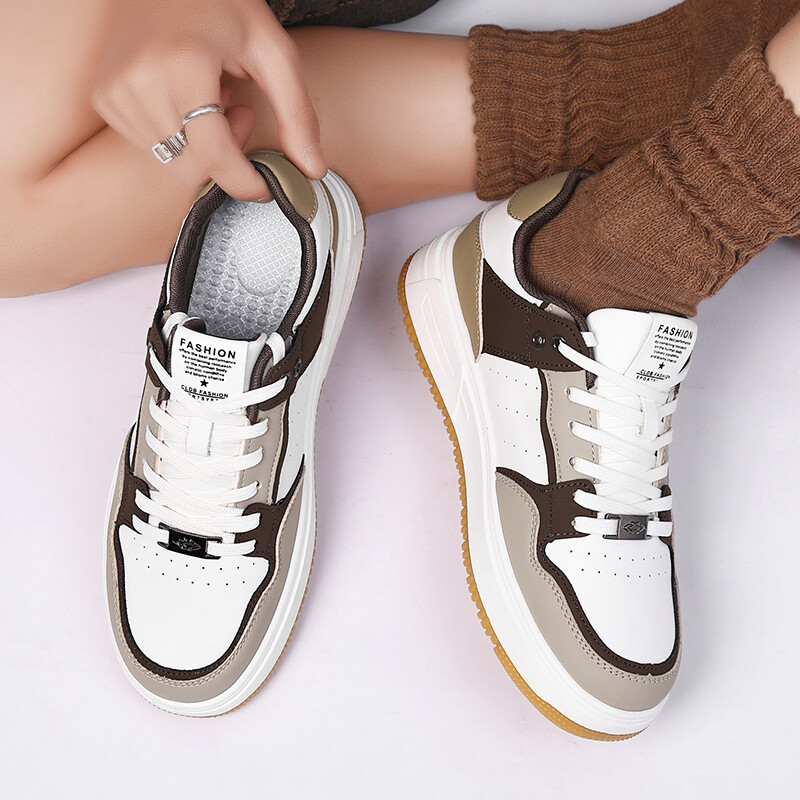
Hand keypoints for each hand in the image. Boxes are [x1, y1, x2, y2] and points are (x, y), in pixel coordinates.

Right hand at [91, 0, 324, 199]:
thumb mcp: (272, 50)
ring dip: (201, 144)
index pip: (213, 156)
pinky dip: (177, 134)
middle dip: (225, 157)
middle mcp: (140, 81)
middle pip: (192, 167)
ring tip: (210, 96)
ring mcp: (115, 91)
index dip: (244, 182)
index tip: (264, 186)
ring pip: (171, 161)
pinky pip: (150, 145)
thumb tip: (313, 170)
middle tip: (237, 111)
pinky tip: (185, 96)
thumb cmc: (220, 2)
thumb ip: (297, 114)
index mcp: (183, 65)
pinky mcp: (104, 97)